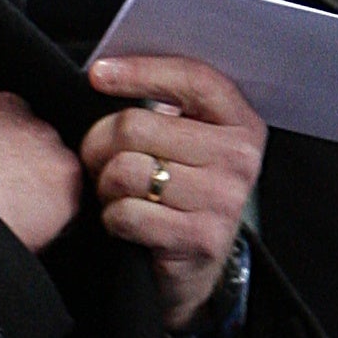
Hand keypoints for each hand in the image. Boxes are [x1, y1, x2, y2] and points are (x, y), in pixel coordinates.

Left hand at [79, 56, 265, 332]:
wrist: (195, 266)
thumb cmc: (179, 193)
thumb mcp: (185, 143)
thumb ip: (163, 106)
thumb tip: (103, 74)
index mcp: (240, 123)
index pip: (190, 79)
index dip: (138, 71)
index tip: (97, 76)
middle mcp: (240, 158)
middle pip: (136, 125)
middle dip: (100, 143)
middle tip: (99, 160)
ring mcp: (224, 199)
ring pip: (125, 169)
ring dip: (105, 185)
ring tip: (117, 193)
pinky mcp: (201, 237)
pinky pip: (126, 212)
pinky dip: (112, 218)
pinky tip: (126, 221)